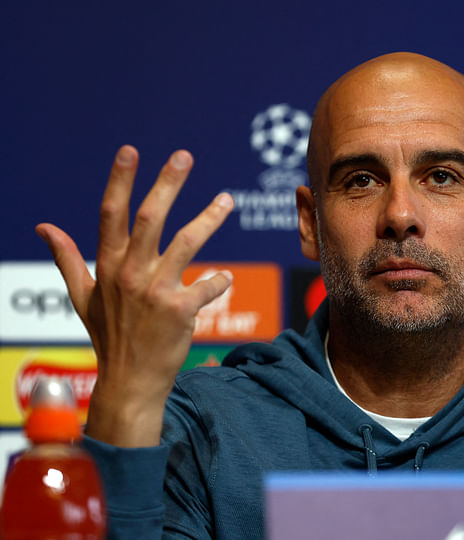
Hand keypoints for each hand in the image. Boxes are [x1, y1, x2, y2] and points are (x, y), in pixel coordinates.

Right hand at [36, 145, 234, 446]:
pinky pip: (208, 286)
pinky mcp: (179, 310)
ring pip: (185, 243)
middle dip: (167, 183)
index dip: (120, 181)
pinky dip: (220, 281)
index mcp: (107, 266)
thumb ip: (68, 258)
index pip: (111, 214)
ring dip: (208, 218)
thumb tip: (45, 227)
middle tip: (184, 155)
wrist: (130, 382)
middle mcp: (129, 274)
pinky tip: (226, 279)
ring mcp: (154, 291)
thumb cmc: (110, 336)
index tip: (130, 151)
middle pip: (151, 217)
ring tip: (227, 200)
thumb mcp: (82, 297)